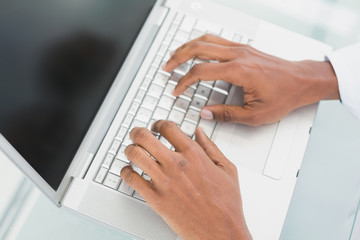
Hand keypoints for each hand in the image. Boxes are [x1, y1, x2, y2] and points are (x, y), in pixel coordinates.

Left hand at [120, 120, 251, 239]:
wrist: (221, 231)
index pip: (168, 128)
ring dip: (130, 149)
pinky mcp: (156, 199)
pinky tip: (129, 172)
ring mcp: (164, 181)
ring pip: (135, 154)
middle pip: (145, 136)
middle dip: (137, 132)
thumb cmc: (226, 204)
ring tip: (131, 151)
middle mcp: (176, 164)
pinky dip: (126, 172)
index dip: (158, 124)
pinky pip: (131, 179)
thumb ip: (211, 147)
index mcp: (194, 154)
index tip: (156, 127)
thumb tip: (200, 132)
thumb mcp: (227, 169)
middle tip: (136, 134)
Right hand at [163, 34, 339, 125]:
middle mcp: (237, 55)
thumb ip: (226, 114)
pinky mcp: (244, 48)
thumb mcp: (254, 114)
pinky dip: (201, 43)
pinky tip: (196, 50)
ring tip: (174, 55)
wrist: (302, 81)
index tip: (177, 90)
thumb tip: (206, 114)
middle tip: (166, 67)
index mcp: (238, 71)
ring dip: (187, 46)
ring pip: (206, 39)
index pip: (200, 72)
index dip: (183, 82)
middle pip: (198, 48)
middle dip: (177, 57)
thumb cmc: (284, 96)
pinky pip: (217, 39)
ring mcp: (240, 48)